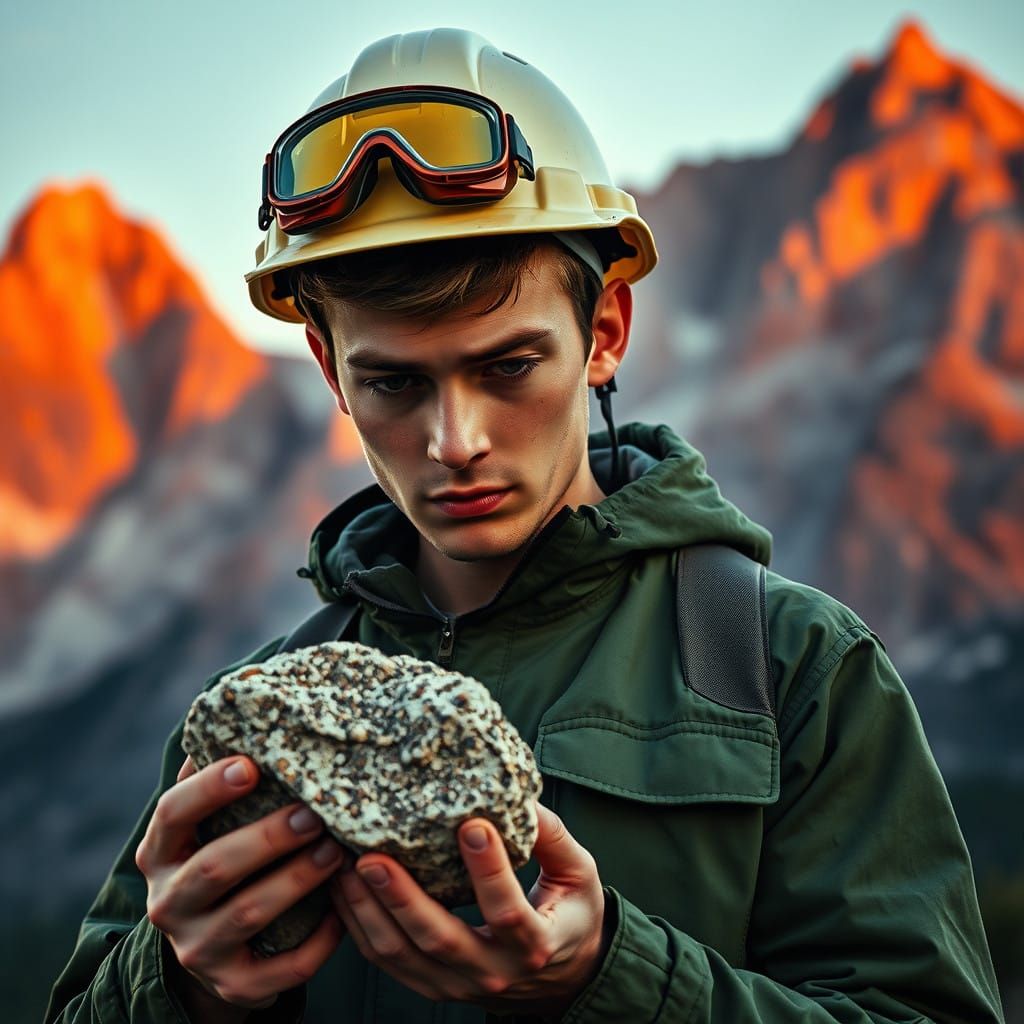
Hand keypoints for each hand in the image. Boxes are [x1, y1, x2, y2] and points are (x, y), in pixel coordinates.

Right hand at [135, 755, 346, 1014]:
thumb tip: (248, 695)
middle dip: (269, 837)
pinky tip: (345, 914)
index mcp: (161, 851)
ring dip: (297, 879)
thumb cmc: (221, 857)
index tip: (251, 764)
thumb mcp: (208, 823)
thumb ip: (219, 775)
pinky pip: (280, 969)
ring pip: (249, 914)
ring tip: (337, 851)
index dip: (210, 788)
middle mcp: (168, 902)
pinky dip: (317, 942)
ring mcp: (197, 949)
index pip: (173, 814)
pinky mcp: (233, 985)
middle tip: (314, 813)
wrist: (213, 949)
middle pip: (216, 867)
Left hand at [331, 804, 608, 1016]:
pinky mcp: (431, 985)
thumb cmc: (570, 912)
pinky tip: (345, 888)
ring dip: (370, 910)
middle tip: (374, 857)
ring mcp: (457, 985)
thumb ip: (552, 836)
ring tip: (346, 866)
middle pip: (439, 939)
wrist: (563, 975)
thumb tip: (518, 794)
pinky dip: (360, 925)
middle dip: (403, 897)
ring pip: (402, 954)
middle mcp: (493, 973)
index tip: (471, 825)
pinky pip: (386, 961)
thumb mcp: (577, 873)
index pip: (508, 913)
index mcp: (535, 945)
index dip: (488, 871)